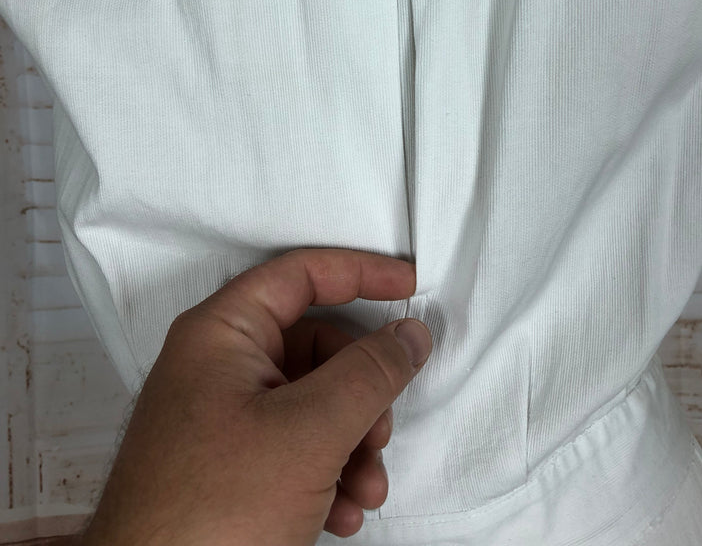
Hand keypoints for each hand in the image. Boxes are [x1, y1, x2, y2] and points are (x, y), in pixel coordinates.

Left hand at [76, 247, 431, 544]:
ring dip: (352, 444)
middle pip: (317, 347)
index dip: (361, 273)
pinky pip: (294, 444)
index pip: (302, 274)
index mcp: (222, 334)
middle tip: (380, 431)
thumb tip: (407, 336)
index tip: (409, 287)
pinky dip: (328, 472)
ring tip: (364, 489)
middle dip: (362, 393)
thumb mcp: (308, 433)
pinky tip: (339, 512)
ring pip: (312, 403)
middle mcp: (218, 366)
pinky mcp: (229, 464)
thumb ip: (369, 375)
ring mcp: (222, 417)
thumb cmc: (206, 515)